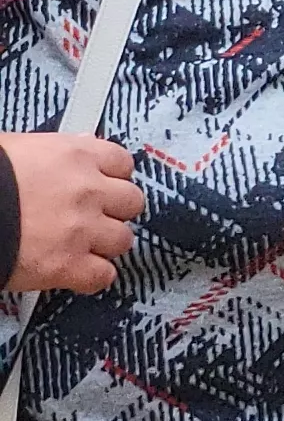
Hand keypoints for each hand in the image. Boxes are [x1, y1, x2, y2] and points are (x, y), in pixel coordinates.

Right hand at [5, 135, 140, 294]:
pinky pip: (103, 275)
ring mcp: (82, 230)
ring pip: (122, 240)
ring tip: (78, 244)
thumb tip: (80, 144)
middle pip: (131, 203)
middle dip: (113, 211)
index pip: (122, 163)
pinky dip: (91, 277)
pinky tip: (74, 270)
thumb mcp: (14, 147)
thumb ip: (54, 150)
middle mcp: (87, 191)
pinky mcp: (68, 265)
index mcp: (74, 156)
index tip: (102, 184)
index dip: (111, 177)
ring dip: (104, 244)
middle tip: (91, 216)